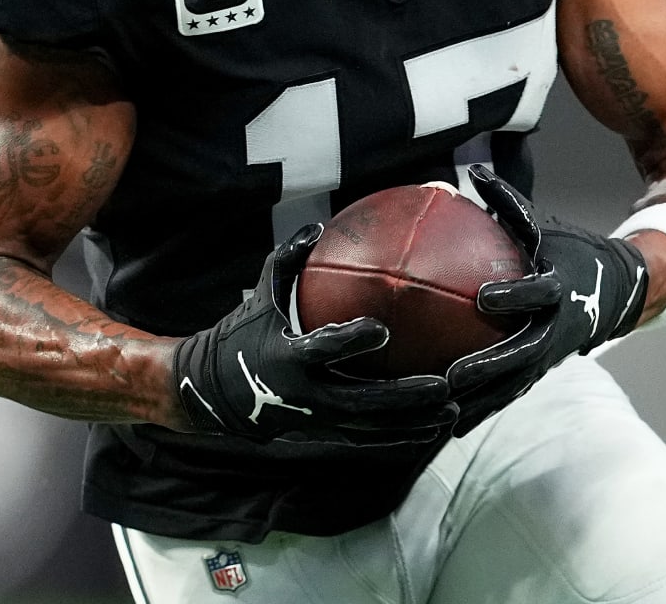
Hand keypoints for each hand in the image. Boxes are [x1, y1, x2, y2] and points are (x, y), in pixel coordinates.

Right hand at [171, 224, 457, 444]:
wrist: (214, 392)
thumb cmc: (243, 332)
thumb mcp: (261, 294)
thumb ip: (288, 259)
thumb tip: (318, 226)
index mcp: (287, 356)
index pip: (322, 350)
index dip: (350, 342)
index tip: (383, 330)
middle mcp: (303, 393)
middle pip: (360, 402)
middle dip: (403, 397)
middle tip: (443, 385)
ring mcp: (314, 419)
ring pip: (370, 427)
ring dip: (412, 423)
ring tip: (451, 412)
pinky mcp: (320, 434)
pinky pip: (366, 439)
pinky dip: (399, 436)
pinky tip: (433, 428)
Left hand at [445, 166, 648, 435]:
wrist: (620, 292)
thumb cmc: (572, 254)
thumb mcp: (546, 229)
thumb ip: (509, 205)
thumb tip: (473, 171)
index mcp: (559, 288)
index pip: (536, 293)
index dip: (513, 295)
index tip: (484, 298)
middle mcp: (558, 327)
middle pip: (523, 353)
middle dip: (490, 369)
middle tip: (453, 379)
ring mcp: (551, 355)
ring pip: (515, 384)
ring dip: (482, 401)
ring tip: (444, 414)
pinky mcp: (543, 372)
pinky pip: (510, 394)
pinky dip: (482, 410)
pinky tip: (447, 426)